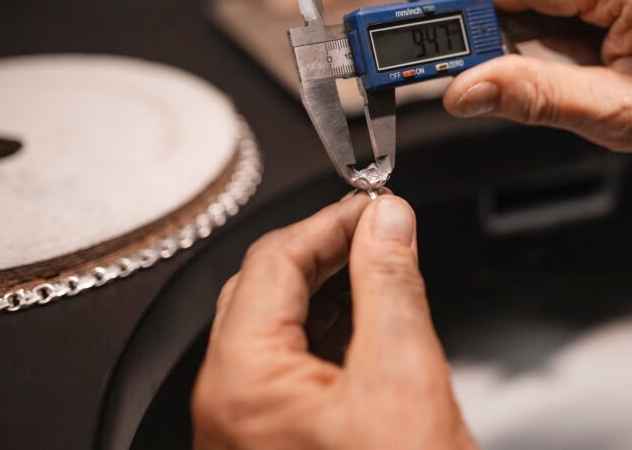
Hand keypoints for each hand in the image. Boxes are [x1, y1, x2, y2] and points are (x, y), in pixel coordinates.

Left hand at [192, 194, 474, 449]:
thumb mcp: (404, 377)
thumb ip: (391, 284)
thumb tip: (388, 221)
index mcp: (242, 383)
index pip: (273, 262)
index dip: (329, 222)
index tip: (375, 206)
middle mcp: (228, 408)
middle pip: (263, 292)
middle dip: (322, 251)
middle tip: (376, 228)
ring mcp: (246, 433)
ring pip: (273, 329)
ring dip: (326, 288)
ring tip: (377, 264)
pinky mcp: (272, 448)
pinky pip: (286, 369)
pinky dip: (327, 332)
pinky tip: (365, 321)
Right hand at [444, 0, 631, 194]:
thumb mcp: (621, 117)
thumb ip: (535, 97)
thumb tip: (467, 89)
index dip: (486, 17)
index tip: (471, 54)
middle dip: (524, 18)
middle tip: (551, 68)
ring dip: (556, 11)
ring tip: (595, 57)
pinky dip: (585, 1)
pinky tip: (612, 38)